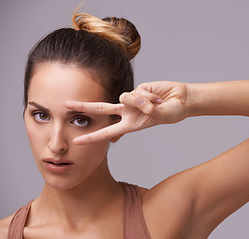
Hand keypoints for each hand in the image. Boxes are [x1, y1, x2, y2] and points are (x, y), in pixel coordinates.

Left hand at [65, 81, 189, 143]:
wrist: (182, 99)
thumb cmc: (173, 112)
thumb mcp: (161, 115)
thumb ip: (146, 107)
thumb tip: (132, 97)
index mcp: (132, 125)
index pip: (108, 131)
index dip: (93, 137)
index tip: (77, 141)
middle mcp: (128, 112)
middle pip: (102, 109)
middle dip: (84, 107)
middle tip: (66, 105)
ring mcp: (132, 99)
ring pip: (124, 97)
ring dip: (142, 101)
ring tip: (158, 103)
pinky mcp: (138, 87)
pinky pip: (137, 90)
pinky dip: (149, 95)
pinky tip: (158, 96)